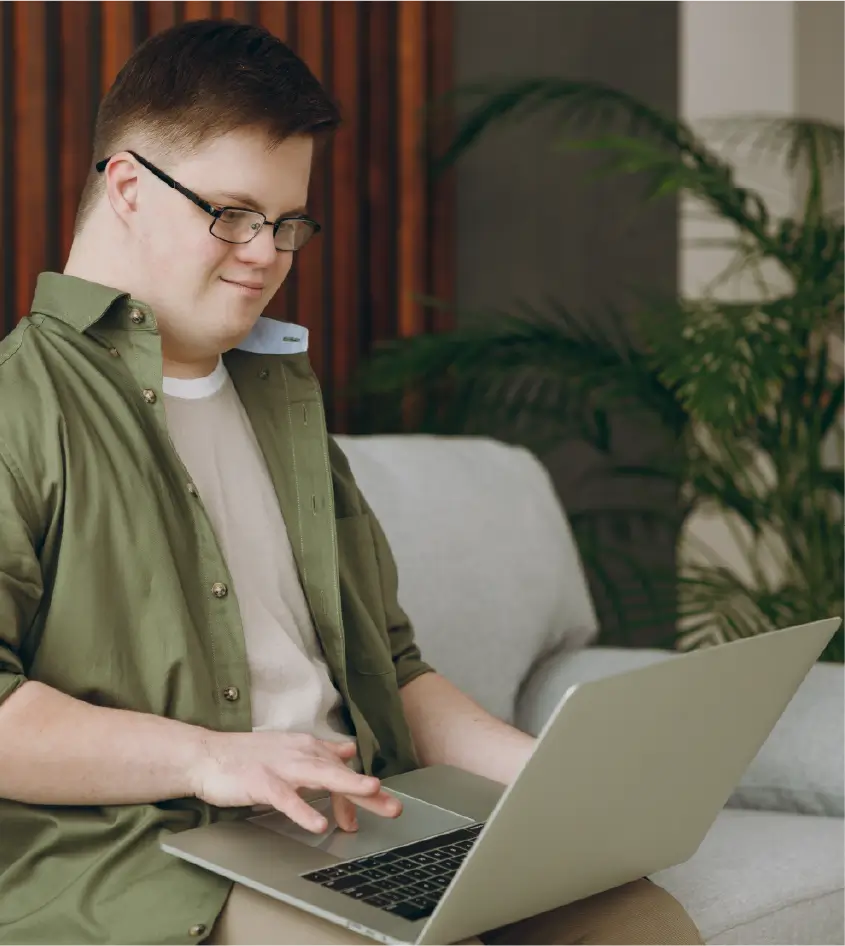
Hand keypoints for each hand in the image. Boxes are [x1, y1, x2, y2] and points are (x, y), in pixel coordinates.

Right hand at [191, 731, 402, 832]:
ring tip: (371, 792)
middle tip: (394, 806)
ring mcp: (280, 767)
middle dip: (369, 790)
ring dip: (347, 784)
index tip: (363, 815)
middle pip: (340, 773)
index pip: (341, 770)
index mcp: (307, 748)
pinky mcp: (261, 783)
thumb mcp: (290, 749)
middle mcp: (299, 754)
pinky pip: (286, 798)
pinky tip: (318, 823)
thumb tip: (349, 750)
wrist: (206, 755)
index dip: (356, 792)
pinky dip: (303, 810)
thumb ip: (321, 751)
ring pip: (321, 776)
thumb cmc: (247, 757)